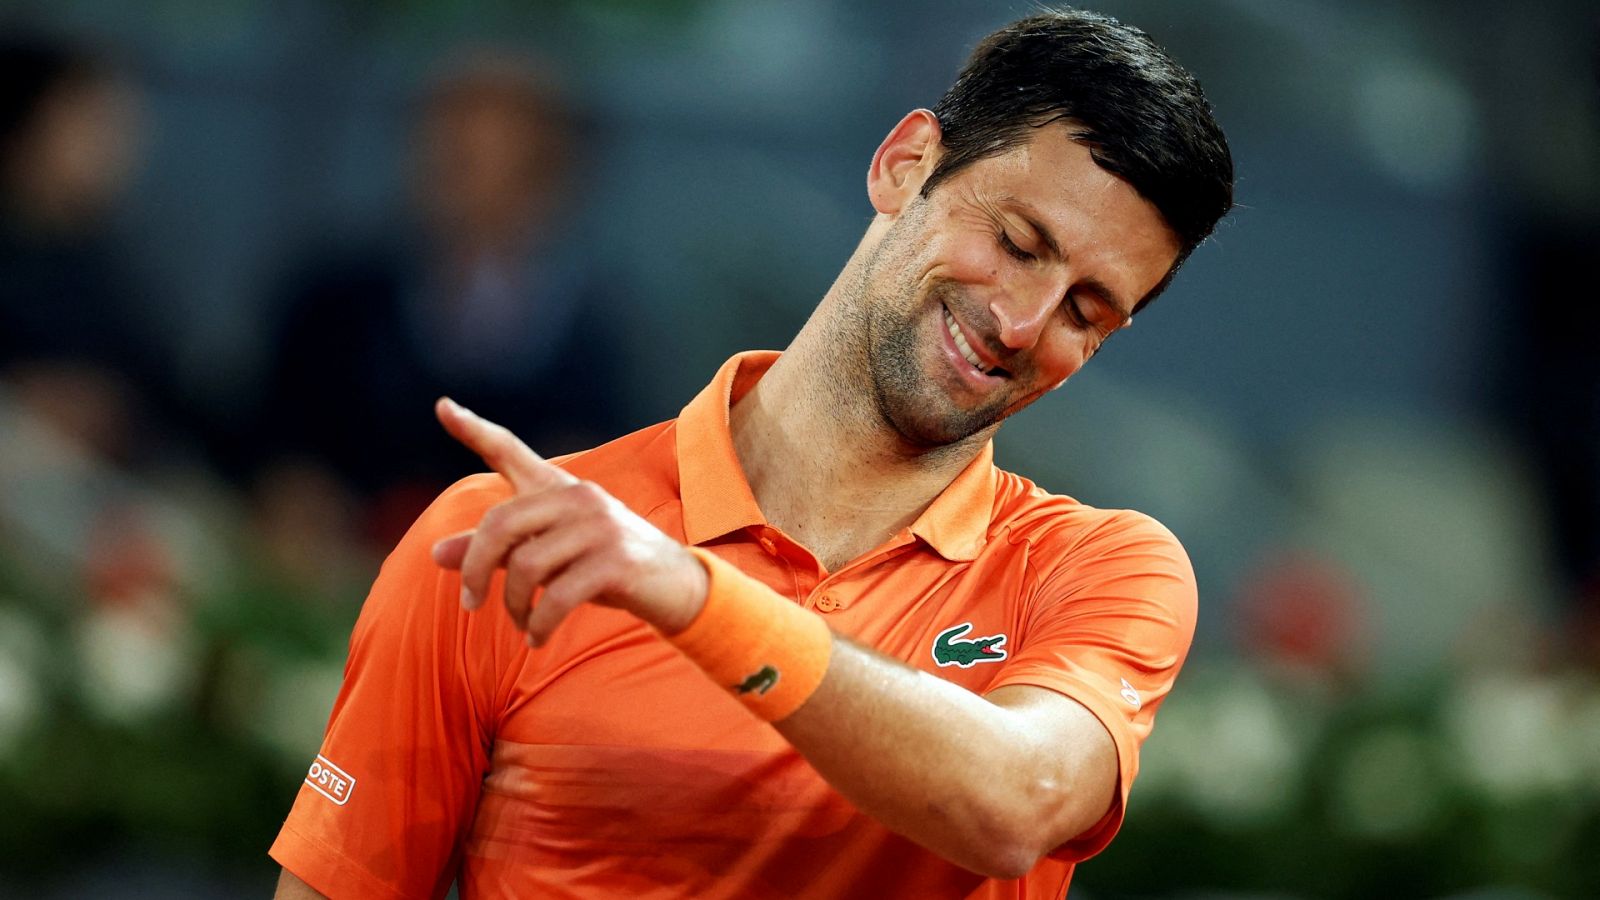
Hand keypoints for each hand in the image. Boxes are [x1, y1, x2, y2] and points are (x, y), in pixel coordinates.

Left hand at [429, 398, 707, 644]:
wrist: (674, 586)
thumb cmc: (603, 567)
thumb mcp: (548, 556)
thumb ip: (495, 551)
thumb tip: (435, 555)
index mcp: (559, 488)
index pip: (510, 452)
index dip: (474, 430)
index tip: (443, 407)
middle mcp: (578, 498)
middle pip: (499, 524)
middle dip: (475, 569)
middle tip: (470, 603)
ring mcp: (599, 527)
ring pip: (525, 567)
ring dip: (514, 606)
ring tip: (522, 625)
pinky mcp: (615, 562)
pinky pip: (557, 597)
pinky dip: (539, 625)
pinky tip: (536, 638)